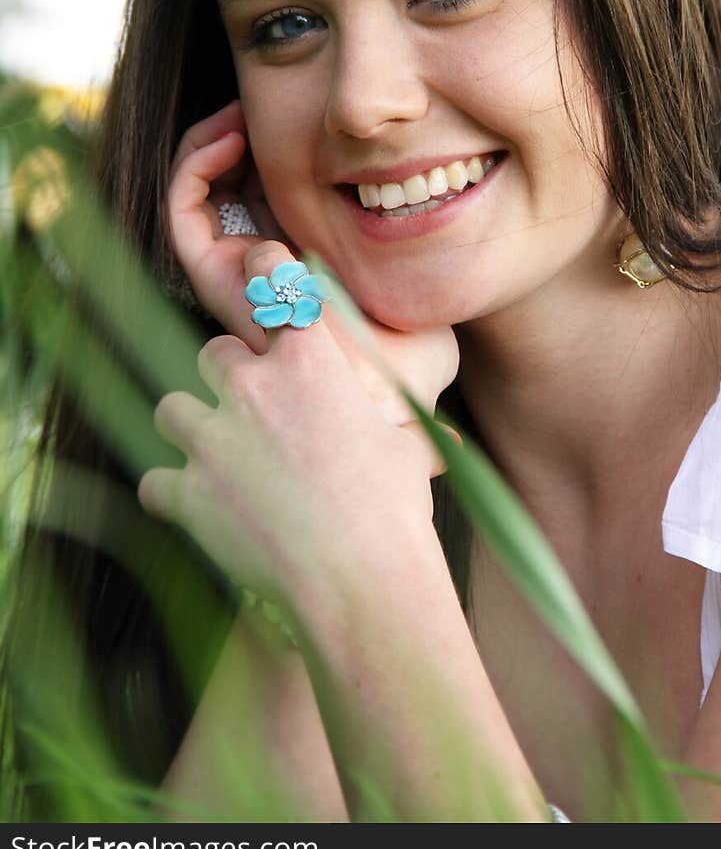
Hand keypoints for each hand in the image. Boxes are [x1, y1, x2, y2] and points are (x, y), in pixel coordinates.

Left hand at [138, 241, 457, 616]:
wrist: (359, 580)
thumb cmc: (394, 512)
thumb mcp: (404, 451)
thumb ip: (393, 431)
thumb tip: (438, 446)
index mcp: (312, 361)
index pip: (273, 280)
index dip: (261, 269)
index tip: (256, 268)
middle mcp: (253, 387)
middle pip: (212, 353)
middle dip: (226, 378)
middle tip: (251, 410)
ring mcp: (212, 439)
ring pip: (172, 408)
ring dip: (191, 428)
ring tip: (216, 457)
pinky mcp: (186, 492)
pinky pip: (155, 482)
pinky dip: (171, 495)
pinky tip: (197, 511)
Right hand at [165, 101, 459, 425]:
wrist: (380, 379)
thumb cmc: (409, 344)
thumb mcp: (417, 276)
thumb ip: (423, 251)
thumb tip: (438, 202)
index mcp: (302, 261)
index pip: (269, 191)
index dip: (272, 145)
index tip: (300, 115)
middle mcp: (260, 265)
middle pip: (231, 184)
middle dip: (239, 133)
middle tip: (260, 102)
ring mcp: (232, 269)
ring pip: (197, 192)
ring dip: (209, 140)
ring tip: (240, 112)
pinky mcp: (211, 271)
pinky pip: (182, 208)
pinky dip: (195, 163)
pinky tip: (232, 136)